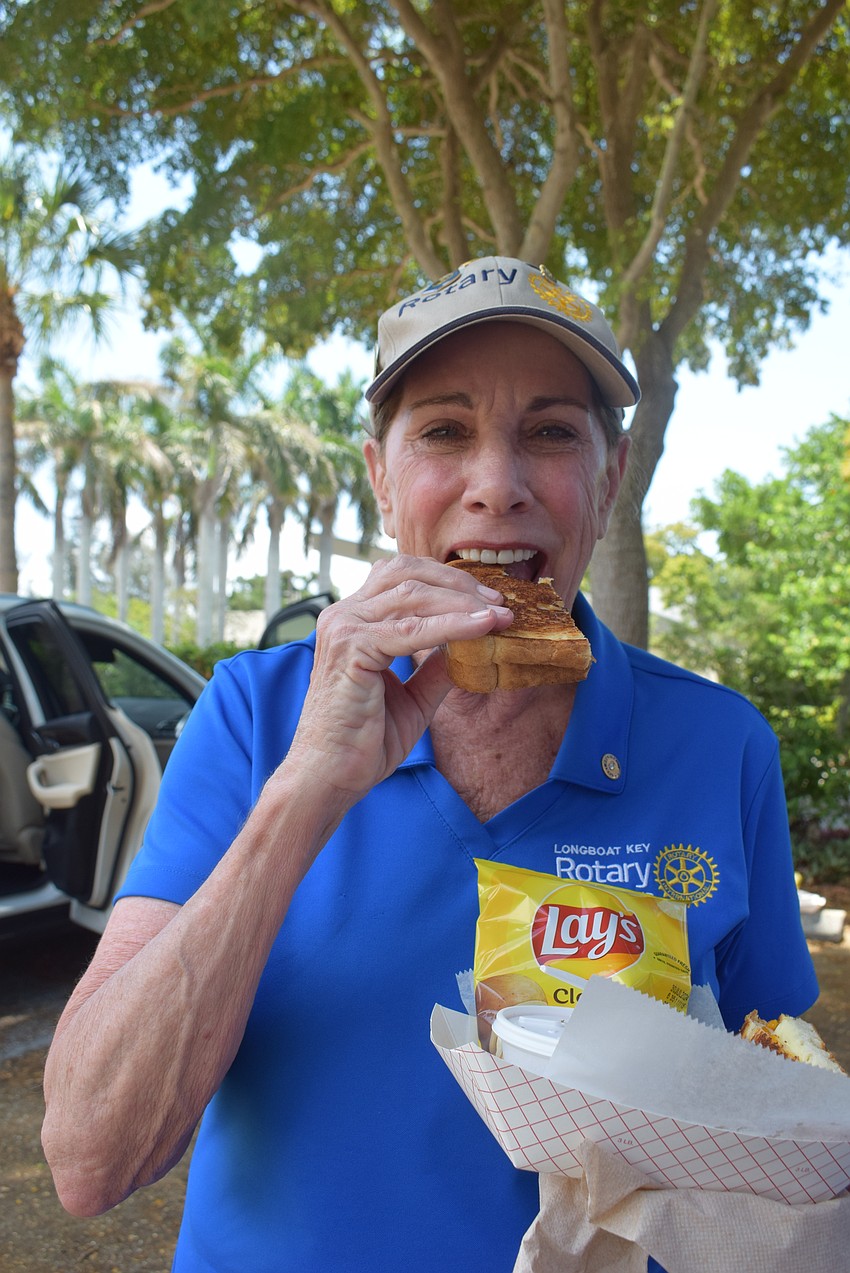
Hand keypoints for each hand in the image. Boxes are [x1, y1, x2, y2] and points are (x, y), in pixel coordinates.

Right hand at [281, 555, 511, 802]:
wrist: (330, 777)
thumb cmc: (364, 741)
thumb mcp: (414, 697)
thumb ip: (437, 667)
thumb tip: (473, 644)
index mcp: (353, 619)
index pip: (402, 577)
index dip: (448, 581)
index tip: (490, 599)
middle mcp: (343, 614)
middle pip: (408, 573)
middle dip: (459, 582)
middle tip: (500, 601)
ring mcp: (343, 627)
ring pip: (413, 595)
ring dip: (463, 601)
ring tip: (500, 614)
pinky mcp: (350, 648)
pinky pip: (411, 630)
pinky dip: (452, 625)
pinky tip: (483, 626)